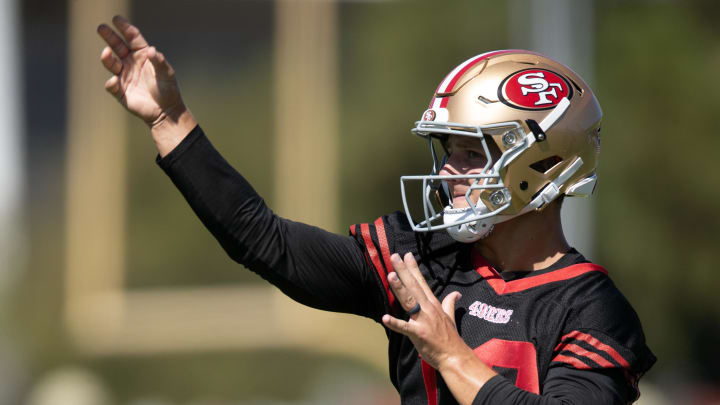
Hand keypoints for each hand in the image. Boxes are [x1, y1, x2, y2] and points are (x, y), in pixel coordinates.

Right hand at [97, 16, 195, 155]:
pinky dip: (111, 82)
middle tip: (101, 27)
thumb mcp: (166, 73)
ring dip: (107, 58)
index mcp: (142, 55)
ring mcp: (124, 76)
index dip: (125, 28)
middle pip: (117, 46)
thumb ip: (159, 61)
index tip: (116, 19)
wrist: (166, 111)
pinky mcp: (120, 91)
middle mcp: (131, 63)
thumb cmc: (168, 89)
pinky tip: (115, 80)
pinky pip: (112, 85)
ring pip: (111, 63)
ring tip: (106, 53)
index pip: (132, 38)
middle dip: (109, 37)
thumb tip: (151, 50)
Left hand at [383, 253, 496, 404]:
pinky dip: (395, 323)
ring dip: (399, 288)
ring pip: (409, 301)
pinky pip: (405, 328)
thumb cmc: (450, 338)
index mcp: (433, 304)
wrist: (455, 357)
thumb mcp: (450, 317)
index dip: (414, 268)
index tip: (407, 255)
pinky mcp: (419, 334)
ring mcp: (423, 321)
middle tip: (394, 256)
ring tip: (390, 276)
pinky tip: (385, 317)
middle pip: (413, 286)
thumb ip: (450, 303)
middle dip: (403, 271)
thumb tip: (456, 293)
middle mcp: (428, 309)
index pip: (422, 282)